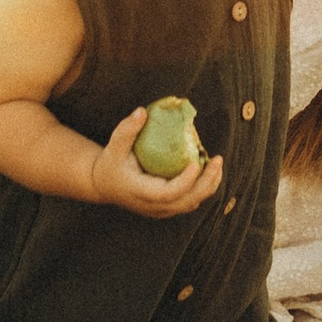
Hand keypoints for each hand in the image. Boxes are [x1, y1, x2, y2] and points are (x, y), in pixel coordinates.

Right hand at [86, 110, 226, 214]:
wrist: (104, 184)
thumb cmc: (111, 162)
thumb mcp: (114, 146)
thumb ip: (127, 130)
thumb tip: (143, 112)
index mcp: (141, 193)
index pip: (168, 194)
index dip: (185, 181)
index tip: (197, 162)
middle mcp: (154, 206)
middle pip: (187, 202)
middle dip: (207, 182)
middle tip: (217, 160)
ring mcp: (162, 210)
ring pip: (192, 203)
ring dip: (208, 185)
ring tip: (217, 163)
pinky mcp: (167, 207)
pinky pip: (190, 200)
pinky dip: (202, 187)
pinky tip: (207, 168)